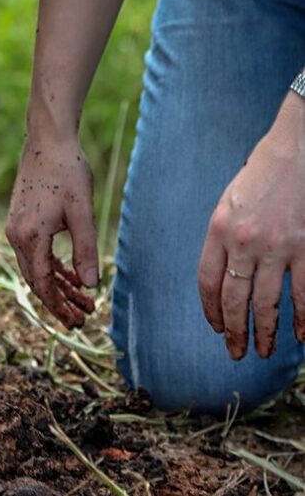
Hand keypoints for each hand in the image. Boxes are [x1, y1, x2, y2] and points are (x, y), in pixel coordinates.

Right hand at [6, 135, 98, 328]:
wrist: (47, 142)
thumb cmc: (67, 172)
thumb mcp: (82, 213)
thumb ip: (85, 251)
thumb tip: (90, 286)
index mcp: (29, 236)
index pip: (43, 283)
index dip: (59, 306)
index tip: (77, 322)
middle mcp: (16, 236)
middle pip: (37, 280)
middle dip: (59, 302)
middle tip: (82, 319)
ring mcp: (16, 228)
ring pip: (36, 268)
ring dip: (58, 286)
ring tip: (83, 300)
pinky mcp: (21, 221)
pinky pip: (35, 254)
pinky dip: (53, 267)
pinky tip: (71, 275)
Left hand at [198, 94, 304, 359]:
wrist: (297, 149)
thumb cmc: (260, 176)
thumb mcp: (227, 204)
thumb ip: (222, 239)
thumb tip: (222, 276)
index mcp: (218, 229)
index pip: (206, 282)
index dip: (211, 311)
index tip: (216, 328)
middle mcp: (244, 241)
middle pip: (234, 299)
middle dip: (235, 331)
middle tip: (237, 352)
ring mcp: (279, 246)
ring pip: (268, 302)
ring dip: (265, 331)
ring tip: (263, 352)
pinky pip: (304, 292)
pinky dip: (302, 317)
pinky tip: (301, 335)